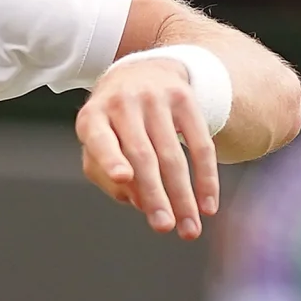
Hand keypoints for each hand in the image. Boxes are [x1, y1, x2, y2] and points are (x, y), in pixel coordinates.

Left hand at [76, 53, 221, 238]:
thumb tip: (140, 204)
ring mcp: (155, 98)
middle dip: (156, 195)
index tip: (123, 177)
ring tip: (189, 229)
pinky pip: (201, 144)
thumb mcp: (99, 143)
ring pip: (173, 154)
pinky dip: (206, 178)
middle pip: (143, 154)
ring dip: (183, 196)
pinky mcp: (185, 99)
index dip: (111, 158)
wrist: (142, 71)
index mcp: (93, 117)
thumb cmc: (113, 122)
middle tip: (164, 227)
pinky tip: (207, 206)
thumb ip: (107, 176)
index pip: (101, 139)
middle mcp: (123, 103)